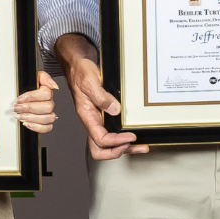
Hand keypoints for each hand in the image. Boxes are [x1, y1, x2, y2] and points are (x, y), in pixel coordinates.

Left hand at [13, 71, 59, 132]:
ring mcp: (48, 114)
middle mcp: (49, 103)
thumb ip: (44, 77)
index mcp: (47, 91)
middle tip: (17, 108)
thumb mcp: (34, 77)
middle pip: (47, 107)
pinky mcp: (46, 123)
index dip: (32, 97)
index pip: (46, 94)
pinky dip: (37, 127)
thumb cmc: (28, 87)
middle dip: (30, 108)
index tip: (19, 98)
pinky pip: (47, 128)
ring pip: (48, 118)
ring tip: (20, 116)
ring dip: (32, 118)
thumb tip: (53, 85)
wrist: (21, 97)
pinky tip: (27, 124)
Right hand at [55, 32, 146, 159]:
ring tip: (141, 147)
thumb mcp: (90, 82)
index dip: (116, 141)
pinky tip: (135, 137)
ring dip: (125, 148)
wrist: (78, 67)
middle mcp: (92, 121)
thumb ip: (101, 97)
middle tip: (133, 146)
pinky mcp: (104, 117)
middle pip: (100, 149)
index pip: (100, 138)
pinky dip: (124, 139)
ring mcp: (98, 120)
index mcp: (87, 116)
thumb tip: (114, 109)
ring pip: (109, 144)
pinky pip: (113, 134)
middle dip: (117, 151)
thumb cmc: (80, 74)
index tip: (130, 136)